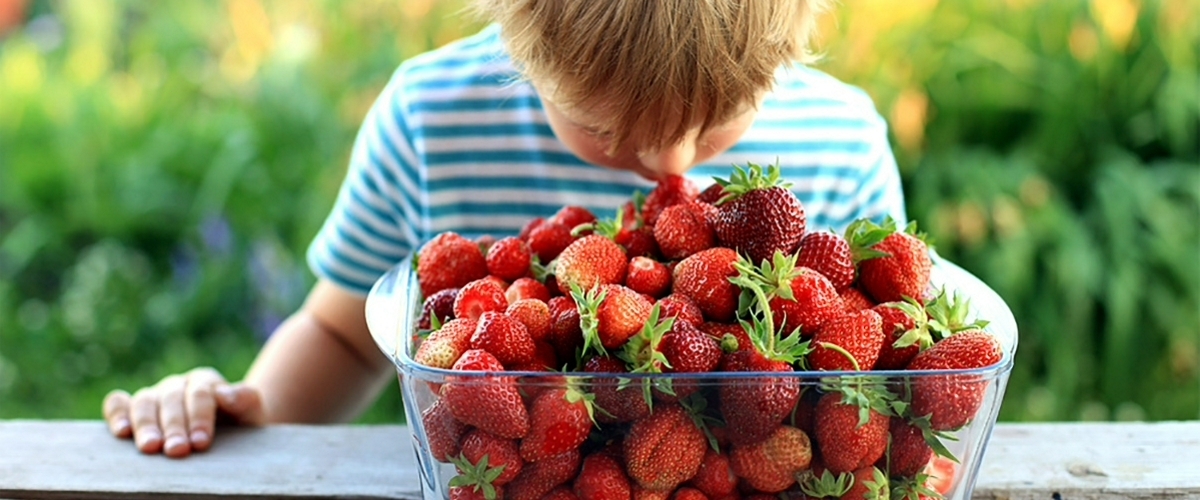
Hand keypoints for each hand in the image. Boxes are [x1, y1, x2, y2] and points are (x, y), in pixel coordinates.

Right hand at [103, 367, 266, 457]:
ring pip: (144, 402)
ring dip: (146, 425)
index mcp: (206, 381)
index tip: (201, 442)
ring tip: (150, 448)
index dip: (200, 416)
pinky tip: (121, 433)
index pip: (201, 393)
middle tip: (177, 450)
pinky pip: (118, 403)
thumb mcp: (252, 412)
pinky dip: (116, 414)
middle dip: (175, 426)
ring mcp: (154, 395)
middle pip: (171, 399)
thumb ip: (246, 399)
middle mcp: (178, 385)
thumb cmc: (241, 425)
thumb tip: (225, 394)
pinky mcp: (133, 409)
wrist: (229, 435)